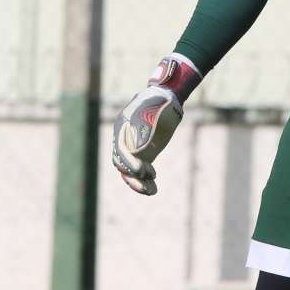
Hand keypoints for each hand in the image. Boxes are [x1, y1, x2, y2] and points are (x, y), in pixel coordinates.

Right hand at [111, 54, 200, 194]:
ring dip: (138, 183)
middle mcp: (124, 138)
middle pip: (122, 163)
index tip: (142, 171)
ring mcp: (133, 146)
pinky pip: (139, 171)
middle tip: (148, 182)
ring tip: (152, 191)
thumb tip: (137, 149)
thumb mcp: (153, 111)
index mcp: (123, 127)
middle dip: (133, 176)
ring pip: (129, 171)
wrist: (168, 98)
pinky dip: (144, 181)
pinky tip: (153, 188)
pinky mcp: (143, 154)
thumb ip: (145, 127)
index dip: (130, 162)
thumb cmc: (160, 102)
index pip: (121, 150)